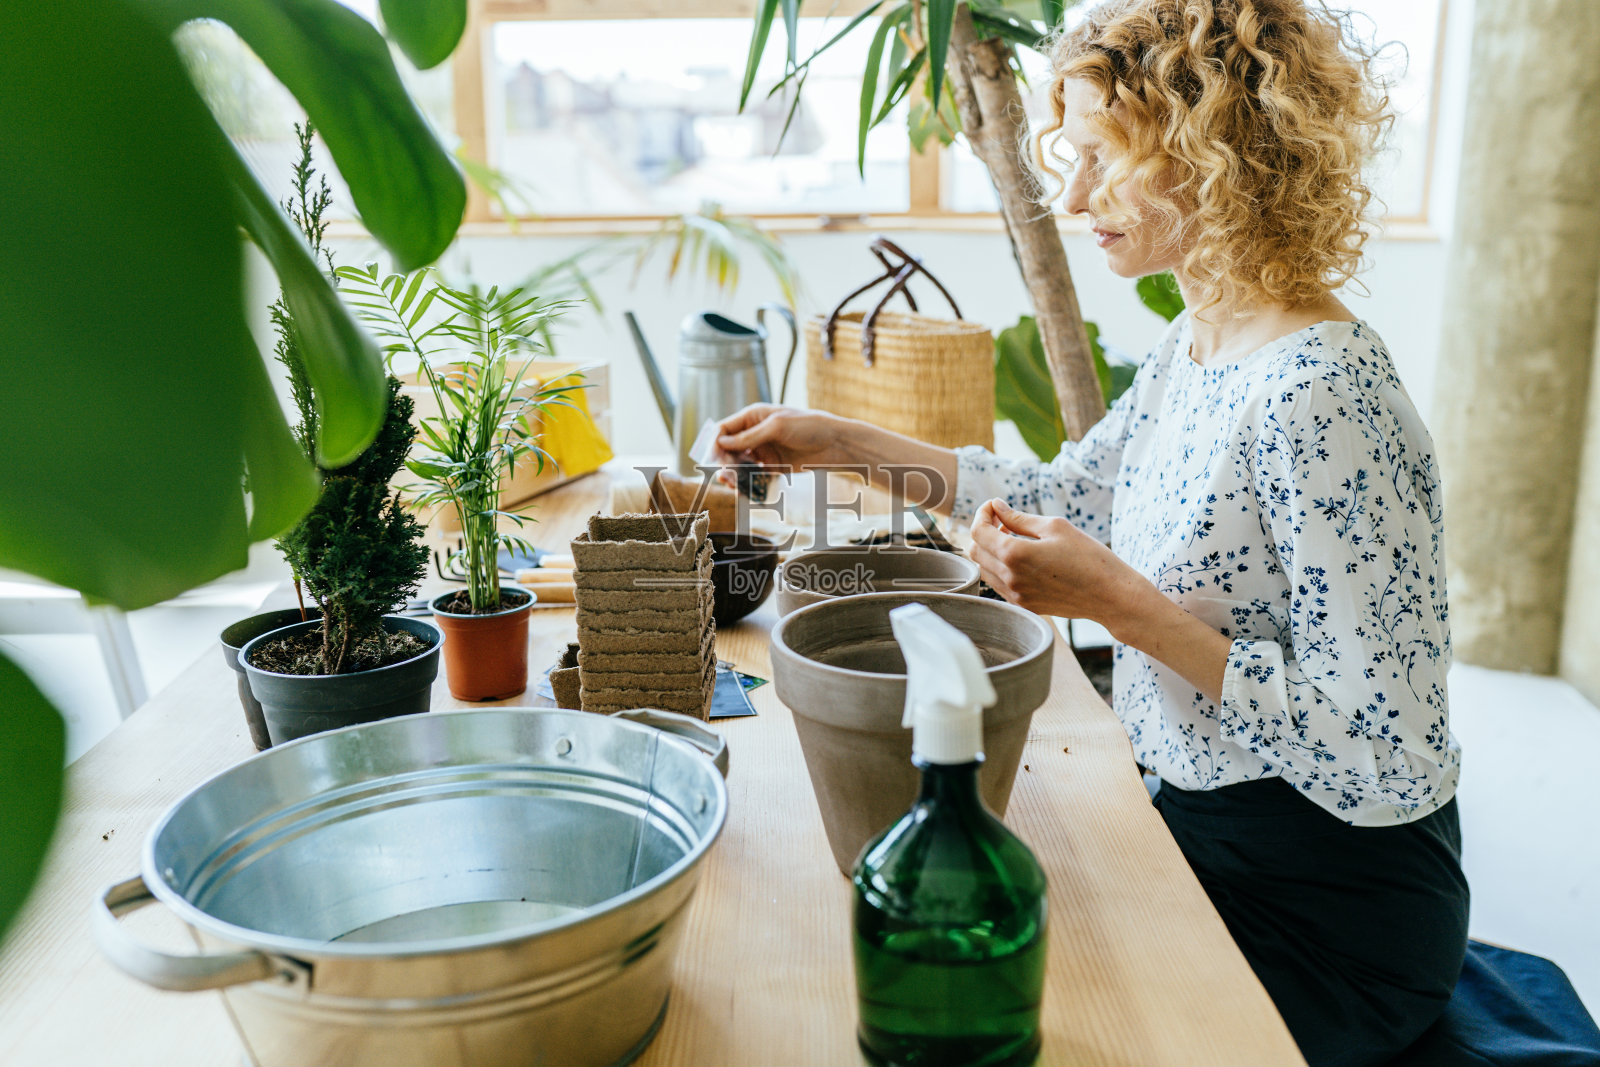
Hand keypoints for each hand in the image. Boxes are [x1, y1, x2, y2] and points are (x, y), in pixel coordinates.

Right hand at [715, 404, 851, 471]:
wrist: (837, 444)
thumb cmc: (809, 426)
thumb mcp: (777, 427)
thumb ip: (749, 436)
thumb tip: (721, 443)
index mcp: (753, 417)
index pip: (724, 429)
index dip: (715, 443)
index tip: (714, 459)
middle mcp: (756, 434)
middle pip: (729, 450)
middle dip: (724, 463)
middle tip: (725, 476)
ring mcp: (764, 451)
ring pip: (740, 465)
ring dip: (733, 475)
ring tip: (732, 484)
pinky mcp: (773, 467)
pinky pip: (755, 477)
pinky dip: (748, 484)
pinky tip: (745, 491)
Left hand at [967, 498, 1159, 634]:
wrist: (1111, 596)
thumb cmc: (1089, 557)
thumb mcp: (1055, 527)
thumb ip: (1018, 518)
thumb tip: (996, 507)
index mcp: (1015, 555)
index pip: (978, 532)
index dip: (982, 514)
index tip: (994, 506)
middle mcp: (1010, 578)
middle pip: (975, 550)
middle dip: (984, 530)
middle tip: (1004, 520)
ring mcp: (1016, 595)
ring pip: (984, 568)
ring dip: (991, 550)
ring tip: (1015, 537)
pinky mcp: (1024, 605)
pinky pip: (998, 583)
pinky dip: (1000, 567)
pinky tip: (1021, 558)